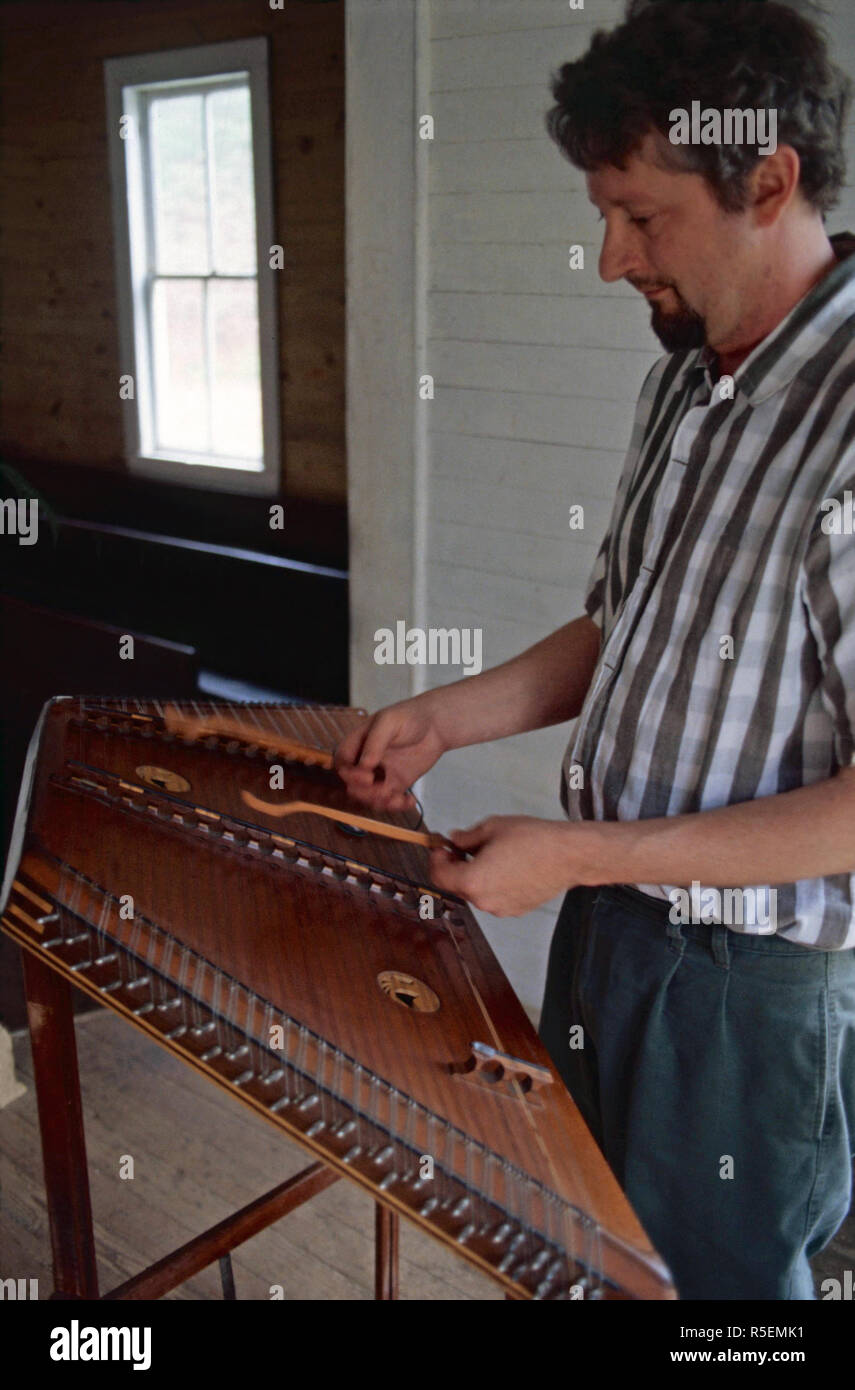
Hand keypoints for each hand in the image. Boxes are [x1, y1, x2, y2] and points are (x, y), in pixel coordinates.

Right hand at [334, 697, 446, 811]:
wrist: (437, 724)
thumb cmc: (410, 716)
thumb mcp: (389, 722)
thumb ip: (375, 742)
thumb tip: (364, 764)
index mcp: (358, 743)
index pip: (342, 764)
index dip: (350, 774)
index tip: (368, 776)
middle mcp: (366, 760)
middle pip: (352, 785)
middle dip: (365, 792)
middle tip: (384, 790)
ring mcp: (381, 773)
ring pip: (368, 797)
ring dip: (379, 802)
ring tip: (396, 797)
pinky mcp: (396, 783)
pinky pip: (389, 801)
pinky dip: (397, 806)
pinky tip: (409, 800)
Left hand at [429, 815, 589, 915]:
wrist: (568, 855)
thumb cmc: (532, 839)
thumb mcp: (492, 828)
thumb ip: (466, 837)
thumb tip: (454, 840)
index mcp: (472, 881)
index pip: (438, 875)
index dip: (436, 858)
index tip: (441, 846)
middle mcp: (483, 901)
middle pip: (457, 884)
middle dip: (455, 865)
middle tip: (463, 846)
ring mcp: (501, 908)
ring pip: (477, 891)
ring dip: (475, 874)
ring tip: (491, 853)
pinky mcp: (516, 909)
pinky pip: (494, 896)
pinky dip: (493, 883)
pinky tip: (506, 865)